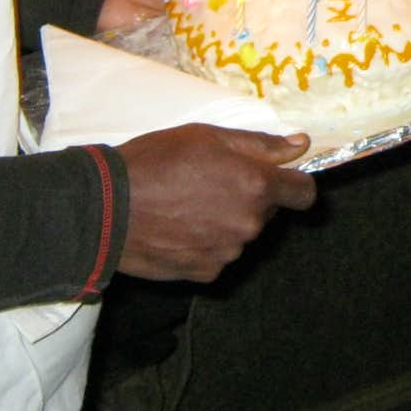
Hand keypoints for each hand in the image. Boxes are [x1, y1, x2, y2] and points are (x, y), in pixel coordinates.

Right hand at [116, 124, 316, 281]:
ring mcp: (228, 252)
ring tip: (188, 204)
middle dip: (251, 197)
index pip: (304, 193)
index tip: (280, 178)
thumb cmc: (155, 162)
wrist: (105, 209)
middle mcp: (249, 224)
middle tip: (213, 182)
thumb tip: (300, 145)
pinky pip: (219, 254)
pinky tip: (179, 227)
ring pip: (242, 233)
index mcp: (256, 186)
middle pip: (268, 212)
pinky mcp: (205, 273)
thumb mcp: (208, 136)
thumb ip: (260, 144)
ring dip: (227, 220)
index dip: (295, 183)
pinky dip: (206, 243)